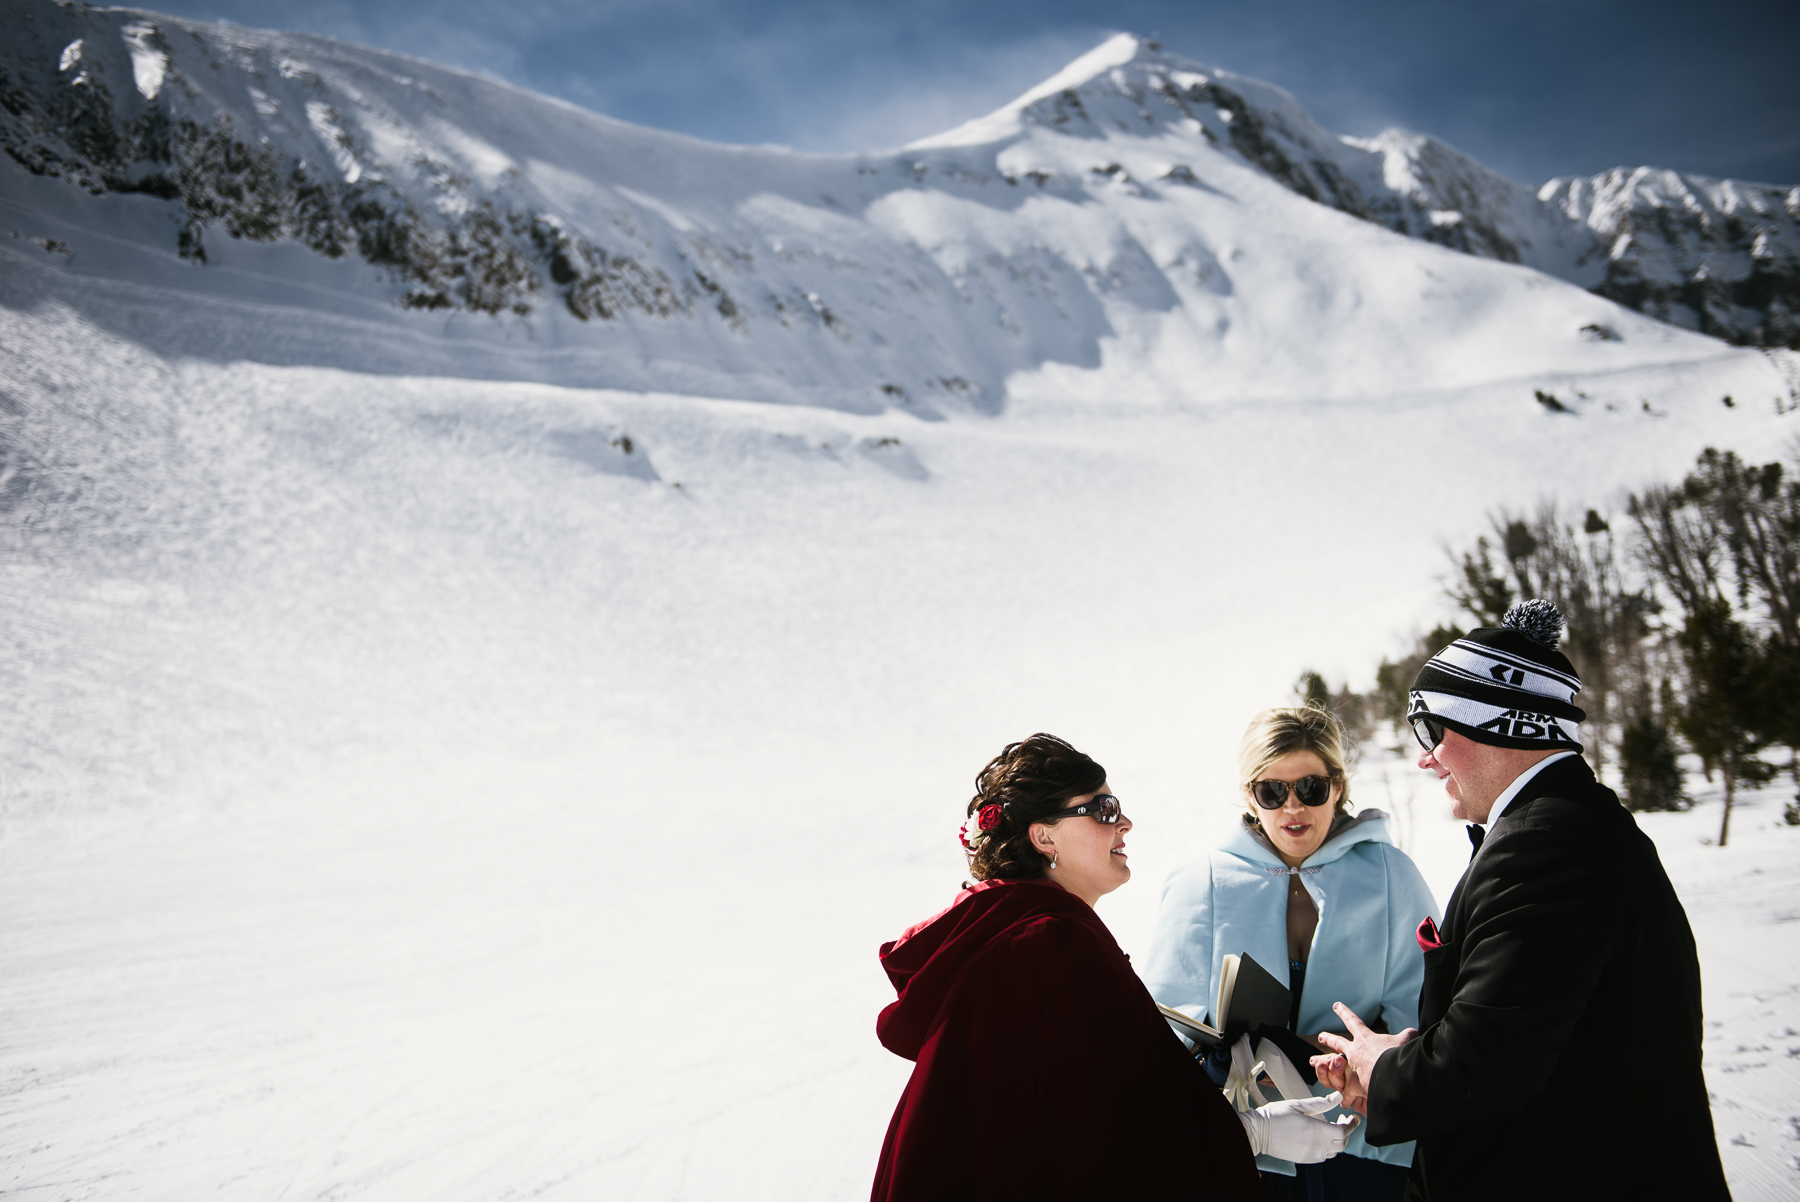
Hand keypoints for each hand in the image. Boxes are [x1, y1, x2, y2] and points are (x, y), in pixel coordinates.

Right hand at [1236, 1092, 1359, 1162]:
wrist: (1257, 1132)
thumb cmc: (1276, 1115)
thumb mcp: (1299, 1104)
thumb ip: (1321, 1103)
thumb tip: (1337, 1096)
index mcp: (1316, 1130)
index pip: (1343, 1131)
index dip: (1351, 1124)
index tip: (1353, 1117)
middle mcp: (1316, 1145)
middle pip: (1342, 1143)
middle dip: (1346, 1131)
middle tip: (1342, 1119)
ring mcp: (1311, 1155)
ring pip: (1334, 1151)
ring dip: (1337, 1140)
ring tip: (1330, 1127)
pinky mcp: (1305, 1159)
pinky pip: (1323, 1156)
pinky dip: (1327, 1147)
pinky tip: (1319, 1136)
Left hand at [1313, 1003, 1416, 1116]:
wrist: (1393, 1075)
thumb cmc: (1399, 1056)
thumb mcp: (1405, 1041)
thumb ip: (1407, 1036)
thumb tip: (1414, 1032)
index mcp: (1365, 1039)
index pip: (1353, 1022)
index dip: (1344, 1013)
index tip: (1336, 1006)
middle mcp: (1354, 1052)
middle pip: (1338, 1043)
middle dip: (1329, 1038)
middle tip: (1321, 1036)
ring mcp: (1351, 1069)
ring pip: (1333, 1066)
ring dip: (1323, 1063)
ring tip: (1314, 1061)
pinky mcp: (1353, 1086)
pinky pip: (1346, 1092)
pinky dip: (1346, 1097)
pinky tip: (1343, 1101)